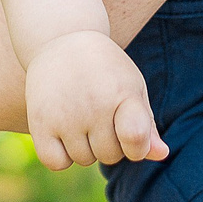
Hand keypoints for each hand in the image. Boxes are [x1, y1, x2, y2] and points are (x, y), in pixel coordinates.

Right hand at [23, 29, 167, 170]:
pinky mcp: (40, 121)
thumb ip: (146, 124)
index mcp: (123, 92)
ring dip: (85, 147)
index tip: (131, 136)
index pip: (135, 137)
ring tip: (80, 116)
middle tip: (100, 115)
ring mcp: (66, 114)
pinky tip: (62, 133)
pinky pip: (56, 162)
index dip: (137, 148)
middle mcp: (94, 104)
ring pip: (84, 159)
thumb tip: (162, 155)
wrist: (61, 38)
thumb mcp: (131, 86)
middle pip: (110, 156)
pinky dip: (61, 156)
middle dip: (109, 143)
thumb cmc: (105, 69)